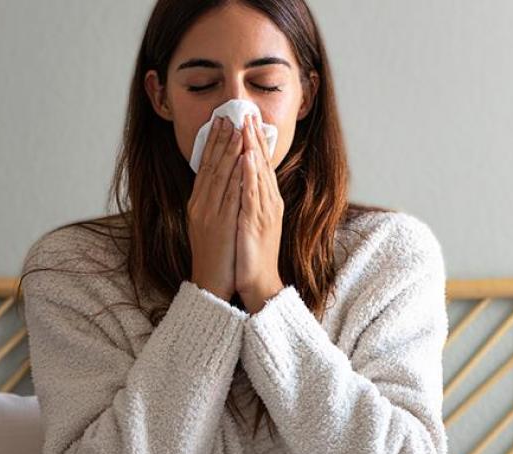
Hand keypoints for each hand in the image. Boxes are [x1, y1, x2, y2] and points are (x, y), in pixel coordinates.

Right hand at [186, 116, 243, 301]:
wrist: (210, 283)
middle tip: (227, 116)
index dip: (212, 144)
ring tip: (236, 129)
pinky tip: (242, 160)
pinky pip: (230, 194)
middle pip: (210, 166)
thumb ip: (213, 204)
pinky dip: (236, 175)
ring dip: (229, 151)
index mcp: (198, 205)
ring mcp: (210, 213)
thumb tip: (222, 184)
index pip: (205, 168)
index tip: (219, 124)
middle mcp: (201, 205)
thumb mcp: (209, 226)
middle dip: (220, 140)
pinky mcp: (221, 223)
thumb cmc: (214, 257)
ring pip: (220, 176)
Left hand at [234, 112, 285, 313]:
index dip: (255, 142)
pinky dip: (249, 173)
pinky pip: (252, 193)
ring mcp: (264, 211)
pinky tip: (246, 157)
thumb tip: (243, 183)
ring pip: (258, 174)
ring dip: (252, 148)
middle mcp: (269, 202)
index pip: (261, 166)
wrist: (259, 282)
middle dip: (254, 137)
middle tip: (247, 112)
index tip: (248, 120)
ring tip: (246, 126)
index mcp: (267, 201)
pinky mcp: (256, 222)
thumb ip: (250, 201)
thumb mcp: (252, 221)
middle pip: (262, 164)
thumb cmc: (253, 254)